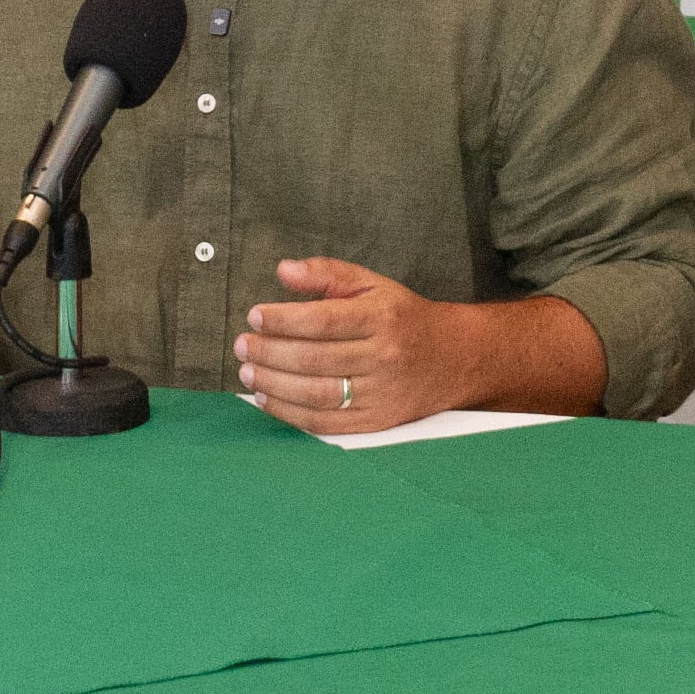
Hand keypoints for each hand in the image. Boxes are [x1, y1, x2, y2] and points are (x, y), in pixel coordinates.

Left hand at [238, 258, 468, 436]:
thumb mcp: (372, 284)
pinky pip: (326, 423)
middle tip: (242, 346)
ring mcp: (380, 394)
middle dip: (270, 353)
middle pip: (315, 359)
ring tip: (247, 372)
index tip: (255, 316)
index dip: (284, 320)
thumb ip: (327, 273)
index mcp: (381, 318)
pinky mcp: (376, 422)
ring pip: (317, 394)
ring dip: (274, 385)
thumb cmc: (403, 317)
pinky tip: (268, 398)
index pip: (323, 321)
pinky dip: (291, 414)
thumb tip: (284, 270)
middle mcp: (383, 357)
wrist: (453, 359)